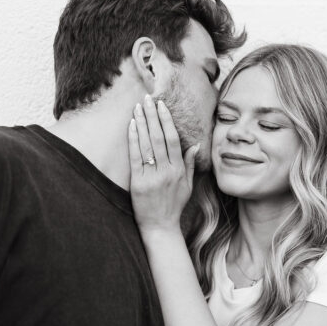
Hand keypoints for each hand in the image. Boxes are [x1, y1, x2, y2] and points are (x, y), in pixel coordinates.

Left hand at [128, 96, 198, 233]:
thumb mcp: (188, 185)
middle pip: (159, 137)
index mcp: (178, 170)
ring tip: (137, 107)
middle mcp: (166, 171)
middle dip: (152, 116)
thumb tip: (195, 145)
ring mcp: (152, 176)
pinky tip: (131, 126)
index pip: (172, 139)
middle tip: (147, 99)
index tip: (161, 106)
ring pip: (147, 144)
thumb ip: (190, 164)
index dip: (166, 120)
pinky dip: (133, 139)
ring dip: (142, 123)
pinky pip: (135, 156)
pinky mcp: (138, 182)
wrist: (160, 227)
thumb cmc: (174, 205)